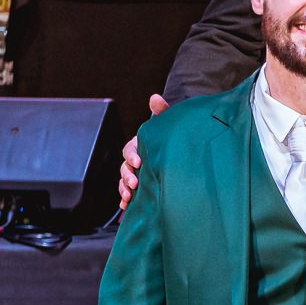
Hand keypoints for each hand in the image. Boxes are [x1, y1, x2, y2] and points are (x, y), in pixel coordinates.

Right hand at [117, 94, 168, 208]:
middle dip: (127, 175)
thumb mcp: (168, 125)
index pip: (129, 149)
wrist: (181, 152)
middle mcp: (136, 159)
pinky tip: (127, 207)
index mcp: (139, 145)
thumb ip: (162, 112)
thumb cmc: (171, 138)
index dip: (132, 155)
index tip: (138, 162)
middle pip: (124, 167)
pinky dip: (126, 200)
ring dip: (124, 189)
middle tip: (135, 183)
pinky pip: (129, 194)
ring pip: (124, 181)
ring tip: (129, 197)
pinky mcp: (141, 187)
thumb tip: (155, 97)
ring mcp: (137, 173)